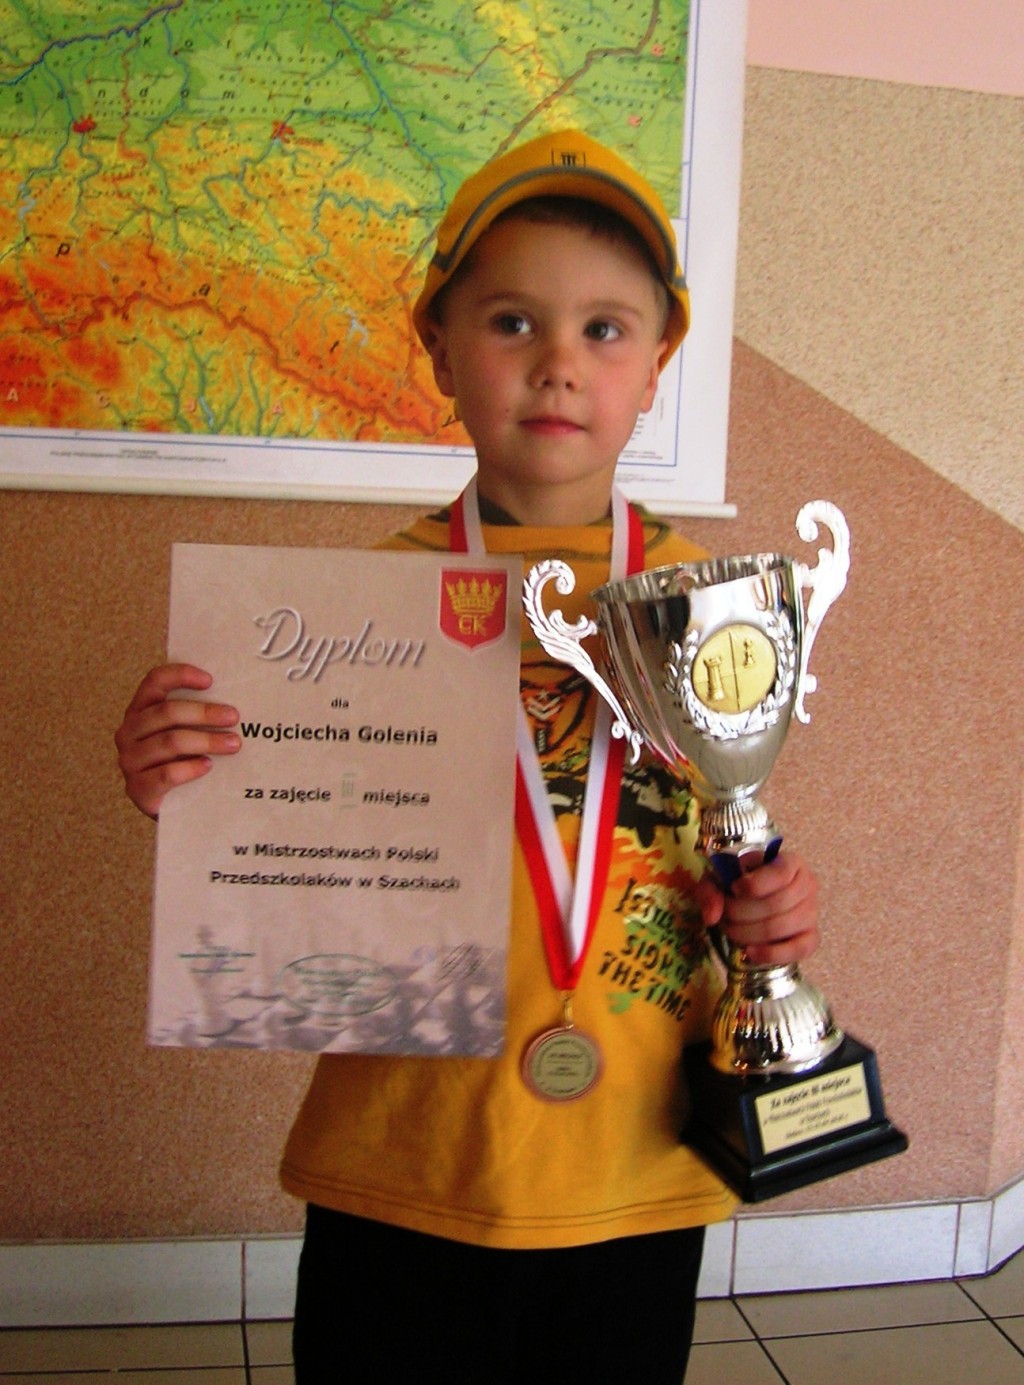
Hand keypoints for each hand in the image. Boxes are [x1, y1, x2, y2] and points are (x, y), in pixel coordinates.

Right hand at [114, 663, 240, 819]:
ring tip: (233, 744)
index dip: (180, 675)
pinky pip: (167, 773)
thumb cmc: (183, 762)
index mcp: (139, 711)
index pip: (154, 682)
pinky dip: (191, 768)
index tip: (210, 680)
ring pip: (170, 742)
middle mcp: (128, 732)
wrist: (174, 809)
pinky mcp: (138, 789)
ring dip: (206, 740)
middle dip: (204, 713)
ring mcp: (130, 761)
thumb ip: (196, 717)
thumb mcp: (187, 734)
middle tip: (234, 717)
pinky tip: (209, 766)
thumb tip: (231, 702)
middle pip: (166, 712)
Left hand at [694, 851, 819, 966]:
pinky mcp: (811, 937)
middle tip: (724, 916)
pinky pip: (798, 949)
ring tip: (731, 931)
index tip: (733, 889)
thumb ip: (710, 891)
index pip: (780, 873)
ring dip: (749, 933)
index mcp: (790, 862)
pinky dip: (771, 953)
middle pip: (777, 904)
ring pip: (782, 927)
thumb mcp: (719, 879)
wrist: (754, 900)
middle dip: (742, 913)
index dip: (754, 885)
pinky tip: (750, 952)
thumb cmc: (739, 884)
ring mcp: (812, 912)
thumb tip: (712, 915)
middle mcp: (807, 885)